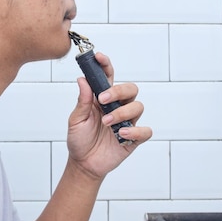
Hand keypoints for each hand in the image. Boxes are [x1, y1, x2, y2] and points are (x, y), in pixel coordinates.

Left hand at [66, 52, 151, 179]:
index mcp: (103, 99)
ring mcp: (127, 122)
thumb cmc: (79, 139)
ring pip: (137, 107)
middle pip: (130, 89)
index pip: (108, 77)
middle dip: (118, 91)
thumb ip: (82, 101)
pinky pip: (145, 130)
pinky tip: (121, 134)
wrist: (83, 163)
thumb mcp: (76, 119)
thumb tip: (82, 79)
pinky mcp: (133, 138)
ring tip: (107, 123)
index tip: (99, 57)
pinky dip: (135, 131)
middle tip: (103, 100)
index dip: (106, 65)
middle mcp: (118, 107)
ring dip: (122, 112)